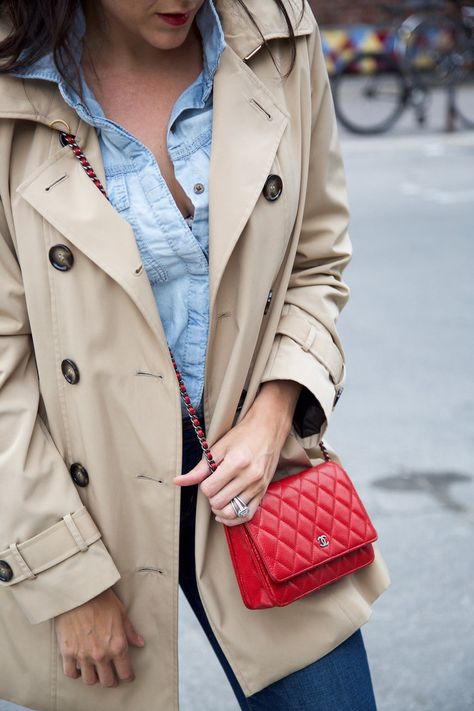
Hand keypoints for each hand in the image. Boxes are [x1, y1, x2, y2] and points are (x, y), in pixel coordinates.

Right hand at [54, 588, 144, 686]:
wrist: (79, 592)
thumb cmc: (102, 599)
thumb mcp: (121, 614)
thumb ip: (130, 632)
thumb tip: (140, 644)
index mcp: (117, 645)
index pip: (125, 672)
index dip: (127, 676)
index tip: (127, 676)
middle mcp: (101, 654)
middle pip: (107, 681)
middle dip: (111, 680)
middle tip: (112, 677)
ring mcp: (83, 655)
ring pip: (89, 680)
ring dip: (94, 678)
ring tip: (96, 673)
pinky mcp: (67, 652)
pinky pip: (71, 673)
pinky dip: (75, 673)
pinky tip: (79, 668)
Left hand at [174, 381, 301, 525]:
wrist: (268, 430)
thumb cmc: (243, 436)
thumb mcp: (219, 447)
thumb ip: (200, 468)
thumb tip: (178, 481)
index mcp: (236, 463)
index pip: (209, 489)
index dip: (204, 486)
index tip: (208, 478)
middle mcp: (249, 477)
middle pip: (218, 502)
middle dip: (211, 497)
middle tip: (213, 486)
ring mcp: (257, 486)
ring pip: (231, 512)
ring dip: (220, 509)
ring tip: (219, 497)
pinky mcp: (263, 492)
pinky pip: (247, 515)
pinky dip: (233, 518)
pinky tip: (225, 511)